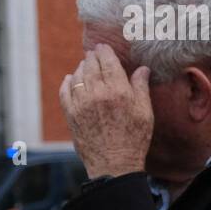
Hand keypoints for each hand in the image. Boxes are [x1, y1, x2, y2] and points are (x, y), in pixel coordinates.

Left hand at [59, 44, 153, 178]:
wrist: (114, 163)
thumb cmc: (135, 138)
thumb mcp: (145, 112)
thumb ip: (141, 88)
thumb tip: (142, 69)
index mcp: (118, 91)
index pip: (108, 62)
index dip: (105, 51)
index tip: (103, 46)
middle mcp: (97, 93)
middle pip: (91, 65)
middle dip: (93, 57)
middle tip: (94, 53)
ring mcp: (81, 103)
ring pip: (78, 75)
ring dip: (81, 67)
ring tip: (85, 65)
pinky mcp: (70, 113)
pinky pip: (65, 90)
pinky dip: (67, 82)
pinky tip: (71, 79)